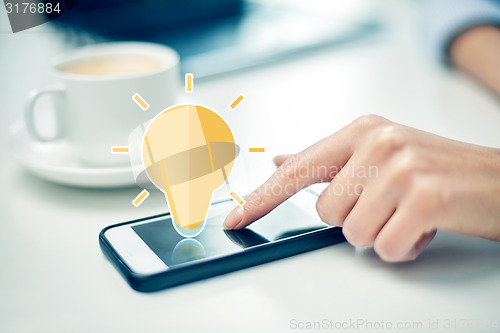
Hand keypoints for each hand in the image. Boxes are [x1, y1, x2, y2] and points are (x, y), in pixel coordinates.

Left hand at [224, 115, 499, 261]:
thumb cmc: (437, 170)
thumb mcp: (379, 153)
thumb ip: (328, 160)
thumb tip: (283, 158)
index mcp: (361, 130)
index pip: (296, 170)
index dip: (261, 199)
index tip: (235, 219)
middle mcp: (378, 142)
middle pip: (326, 212)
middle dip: (356, 219)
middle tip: (390, 205)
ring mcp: (400, 168)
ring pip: (352, 234)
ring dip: (382, 234)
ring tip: (408, 214)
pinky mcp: (423, 197)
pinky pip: (386, 249)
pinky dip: (404, 247)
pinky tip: (425, 227)